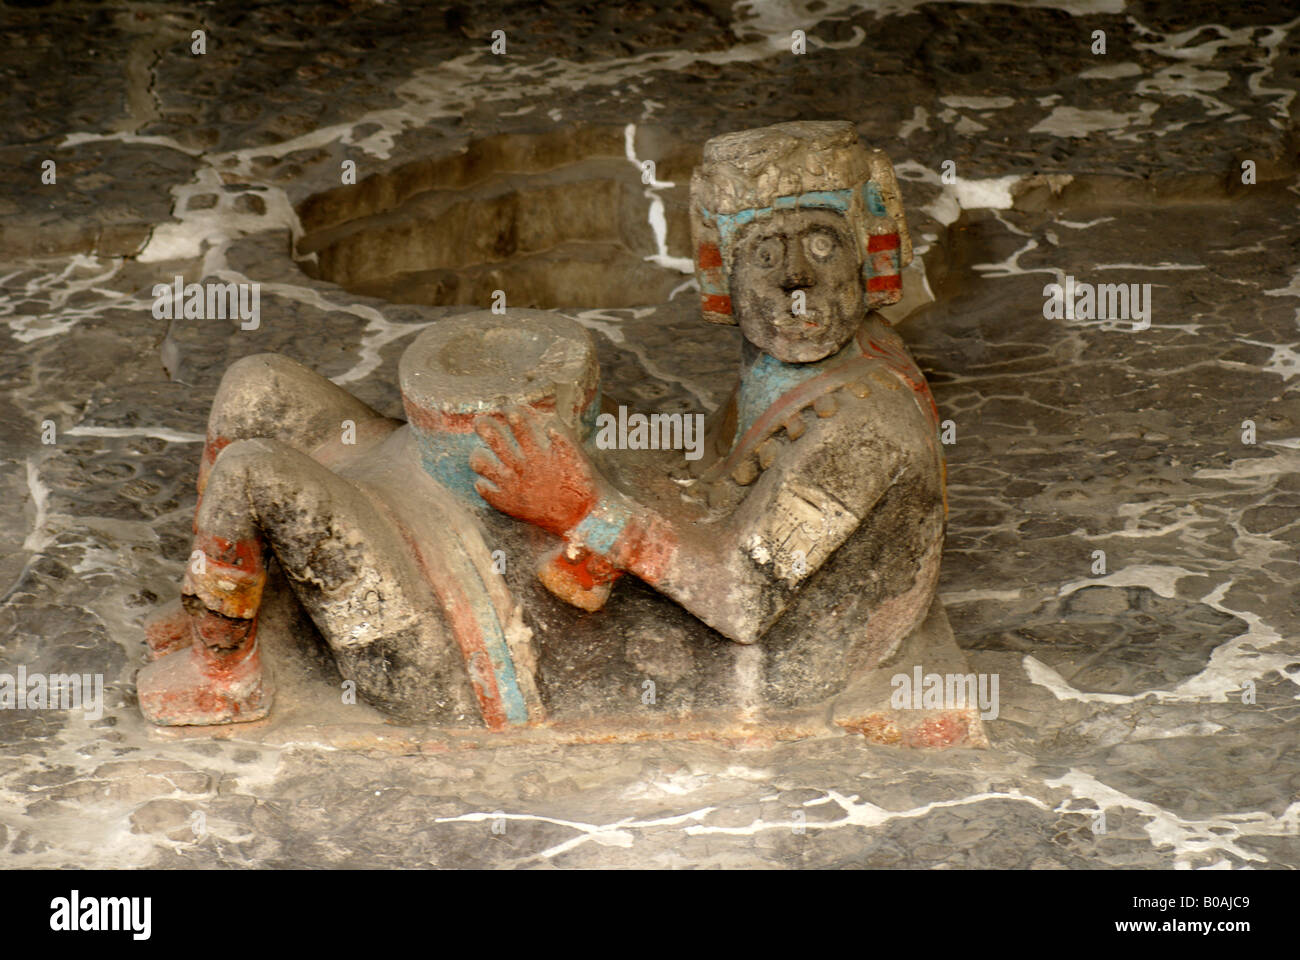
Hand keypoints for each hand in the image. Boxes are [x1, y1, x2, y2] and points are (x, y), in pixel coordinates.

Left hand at [470, 406, 600, 535]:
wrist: (578, 520)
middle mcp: (522, 469)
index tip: (507, 408)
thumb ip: (562, 441)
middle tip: (480, 422)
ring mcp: (512, 487)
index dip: (512, 415)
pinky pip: (484, 490)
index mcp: (539, 456)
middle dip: (486, 429)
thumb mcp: (576, 460)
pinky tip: (484, 481)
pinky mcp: (507, 504)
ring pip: (483, 465)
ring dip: (479, 456)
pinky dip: (482, 484)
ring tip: (479, 453)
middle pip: (496, 443)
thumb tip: (549, 426)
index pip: (520, 428)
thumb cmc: (579, 488)